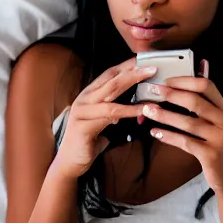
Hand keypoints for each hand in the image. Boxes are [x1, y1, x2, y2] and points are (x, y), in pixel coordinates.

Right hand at [52, 58, 155, 179]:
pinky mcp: (83, 126)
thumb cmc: (90, 138)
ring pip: (112, 97)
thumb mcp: (105, 118)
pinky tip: (142, 111)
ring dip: (134, 90)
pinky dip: (129, 112)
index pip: (110, 73)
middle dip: (134, 72)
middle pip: (112, 80)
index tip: (144, 59)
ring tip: (152, 89)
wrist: (70, 162)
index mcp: (89, 93)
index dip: (127, 65)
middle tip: (152, 68)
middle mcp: (84, 99)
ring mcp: (82, 112)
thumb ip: (116, 106)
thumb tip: (138, 100)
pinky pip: (110, 116)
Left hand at [141, 63, 222, 195]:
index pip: (207, 86)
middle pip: (197, 102)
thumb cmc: (214, 144)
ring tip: (148, 110)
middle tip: (154, 91)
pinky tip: (154, 132)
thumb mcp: (213, 122)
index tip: (167, 81)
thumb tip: (199, 68)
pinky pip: (185, 142)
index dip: (186, 81)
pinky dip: (168, 136)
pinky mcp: (211, 155)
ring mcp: (220, 138)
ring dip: (165, 115)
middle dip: (173, 95)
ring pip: (188, 123)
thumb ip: (203, 101)